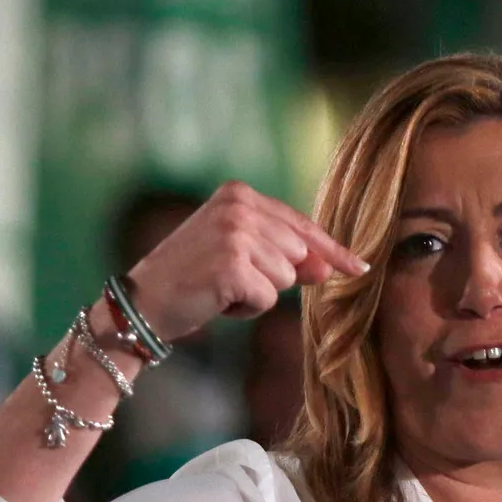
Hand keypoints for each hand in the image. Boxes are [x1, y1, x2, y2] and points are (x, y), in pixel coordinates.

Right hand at [125, 181, 367, 340]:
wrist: (142, 303)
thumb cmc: (192, 279)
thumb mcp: (241, 256)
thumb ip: (286, 255)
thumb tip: (329, 267)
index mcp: (239, 194)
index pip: (301, 224)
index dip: (332, 250)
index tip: (359, 267)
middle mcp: (237, 206)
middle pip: (297, 254)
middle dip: (272, 276)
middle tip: (229, 278)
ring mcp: (234, 234)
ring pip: (284, 278)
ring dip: (257, 293)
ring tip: (220, 287)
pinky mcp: (231, 265)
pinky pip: (267, 298)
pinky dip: (246, 308)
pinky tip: (217, 299)